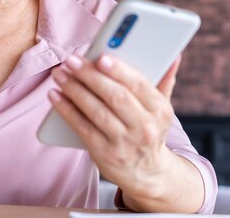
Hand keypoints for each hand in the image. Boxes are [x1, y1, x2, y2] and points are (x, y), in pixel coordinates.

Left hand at [49, 53, 180, 201]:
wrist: (148, 174)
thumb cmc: (149, 130)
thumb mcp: (161, 109)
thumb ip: (164, 80)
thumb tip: (173, 55)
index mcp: (160, 110)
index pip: (139, 85)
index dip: (119, 70)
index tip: (101, 57)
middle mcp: (144, 127)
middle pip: (115, 97)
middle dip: (90, 75)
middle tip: (71, 60)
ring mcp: (124, 142)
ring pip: (96, 111)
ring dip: (75, 90)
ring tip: (60, 74)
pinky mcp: (105, 154)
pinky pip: (82, 127)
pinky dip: (67, 110)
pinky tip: (56, 96)